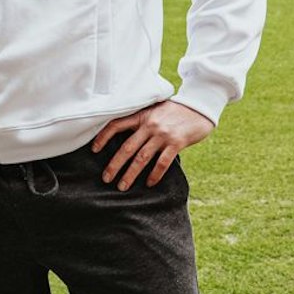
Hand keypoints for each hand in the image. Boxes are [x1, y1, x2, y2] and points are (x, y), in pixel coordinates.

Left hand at [90, 101, 215, 190]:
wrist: (199, 107)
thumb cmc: (175, 110)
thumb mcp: (155, 110)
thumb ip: (142, 120)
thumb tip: (125, 136)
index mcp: (141, 115)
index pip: (116, 125)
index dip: (103, 137)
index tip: (94, 150)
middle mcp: (150, 125)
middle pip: (126, 148)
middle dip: (114, 165)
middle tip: (106, 178)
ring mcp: (163, 134)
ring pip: (142, 158)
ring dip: (130, 174)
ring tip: (122, 186)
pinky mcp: (177, 143)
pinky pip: (162, 162)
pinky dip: (155, 174)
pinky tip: (149, 183)